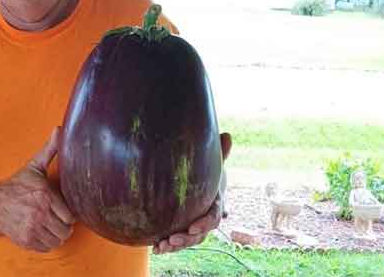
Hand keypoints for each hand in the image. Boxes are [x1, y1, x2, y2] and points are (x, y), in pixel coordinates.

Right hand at [0, 127, 74, 251]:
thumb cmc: (18, 185)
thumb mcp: (34, 167)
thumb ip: (51, 149)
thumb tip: (60, 129)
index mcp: (45, 196)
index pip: (71, 216)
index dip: (68, 214)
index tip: (61, 209)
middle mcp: (39, 214)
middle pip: (66, 230)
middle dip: (63, 226)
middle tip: (56, 218)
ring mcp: (32, 229)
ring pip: (58, 241)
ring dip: (56, 235)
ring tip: (49, 225)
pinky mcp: (26, 240)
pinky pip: (46, 247)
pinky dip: (46, 242)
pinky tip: (40, 231)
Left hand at [153, 132, 231, 254]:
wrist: (195, 181)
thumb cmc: (204, 171)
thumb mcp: (211, 163)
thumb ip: (219, 153)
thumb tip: (228, 135)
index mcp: (216, 203)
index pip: (214, 217)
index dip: (204, 224)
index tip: (192, 228)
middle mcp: (206, 217)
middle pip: (201, 234)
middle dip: (187, 239)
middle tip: (172, 239)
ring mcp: (195, 225)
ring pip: (189, 241)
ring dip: (176, 246)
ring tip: (161, 246)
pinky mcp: (183, 229)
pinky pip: (178, 241)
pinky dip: (167, 247)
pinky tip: (155, 249)